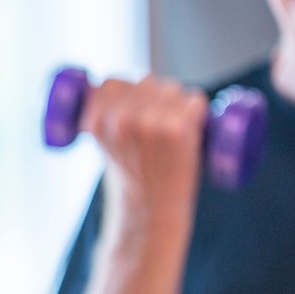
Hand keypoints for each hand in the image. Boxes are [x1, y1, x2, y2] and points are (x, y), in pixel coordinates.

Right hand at [82, 75, 207, 221]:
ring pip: (172, 89)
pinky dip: (198, 112)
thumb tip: (131, 85)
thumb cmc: (130, 179)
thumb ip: (109, 117)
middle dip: (155, 95)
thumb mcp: (105, 145)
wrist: (149, 211)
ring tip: (173, 130)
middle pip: (146, 81)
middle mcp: (121, 120)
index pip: (111, 83)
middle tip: (158, 125)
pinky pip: (195, 101)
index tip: (134, 108)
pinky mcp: (176, 130)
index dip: (125, 91)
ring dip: (178, 102)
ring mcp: (149, 123)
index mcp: (96, 122)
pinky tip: (192, 128)